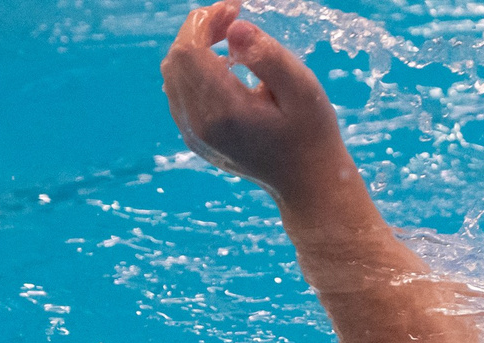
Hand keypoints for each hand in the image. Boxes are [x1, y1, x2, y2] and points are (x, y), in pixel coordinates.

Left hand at [160, 1, 350, 203]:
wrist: (307, 183)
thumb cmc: (311, 134)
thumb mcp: (303, 90)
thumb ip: (267, 56)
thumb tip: (234, 28)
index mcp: (225, 112)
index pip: (189, 51)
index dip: (206, 21)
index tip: (234, 9)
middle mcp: (200, 125)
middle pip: (176, 59)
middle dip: (199, 30)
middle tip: (233, 20)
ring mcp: (193, 134)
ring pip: (172, 73)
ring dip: (195, 47)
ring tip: (230, 40)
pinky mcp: (193, 137)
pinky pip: (178, 91)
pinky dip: (194, 69)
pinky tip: (223, 66)